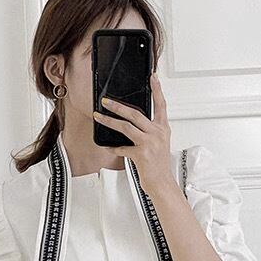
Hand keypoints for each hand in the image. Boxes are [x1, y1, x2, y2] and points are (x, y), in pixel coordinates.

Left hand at [93, 73, 173, 197]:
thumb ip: (149, 131)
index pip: (161, 105)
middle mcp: (157, 133)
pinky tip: (109, 147)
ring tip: (98, 117)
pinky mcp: (141, 155)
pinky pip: (122, 148)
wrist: (162, 183)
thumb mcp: (159, 143)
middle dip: (118, 106)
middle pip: (135, 114)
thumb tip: (132, 123)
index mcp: (163, 129)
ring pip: (126, 127)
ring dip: (109, 121)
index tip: (152, 77)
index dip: (157, 90)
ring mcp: (149, 143)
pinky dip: (114, 148)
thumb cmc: (158, 165)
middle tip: (106, 101)